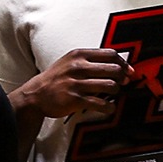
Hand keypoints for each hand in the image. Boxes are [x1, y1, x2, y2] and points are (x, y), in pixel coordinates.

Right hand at [13, 47, 128, 118]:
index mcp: (78, 55)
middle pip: (114, 70)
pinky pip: (101, 104)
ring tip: (111, 95)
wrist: (35, 95)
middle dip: (121, 78)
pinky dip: (109, 107)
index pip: (111, 54)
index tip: (127, 71)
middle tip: (120, 84)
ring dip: (116, 92)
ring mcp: (76, 84)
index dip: (123, 63)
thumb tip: (119, 66)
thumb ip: (90, 60)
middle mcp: (77, 67)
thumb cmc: (55, 79)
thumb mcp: (69, 61)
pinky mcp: (74, 100)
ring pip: (111, 86)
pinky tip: (108, 107)